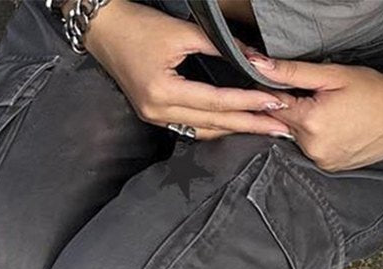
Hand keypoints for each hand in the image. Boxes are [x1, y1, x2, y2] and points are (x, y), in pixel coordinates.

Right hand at [82, 0, 290, 139]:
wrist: (103, 29)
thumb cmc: (137, 25)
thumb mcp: (182, 31)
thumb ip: (220, 46)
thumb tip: (254, 59)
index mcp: (163, 92)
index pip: (216, 102)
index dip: (248, 103)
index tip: (276, 103)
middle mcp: (158, 112)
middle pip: (212, 124)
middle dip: (248, 125)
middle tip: (279, 128)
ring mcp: (154, 117)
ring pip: (202, 131)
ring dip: (233, 130)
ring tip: (262, 128)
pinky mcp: (153, 114)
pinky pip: (190, 127)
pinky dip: (214, 126)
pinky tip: (233, 125)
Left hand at [249, 55, 382, 170]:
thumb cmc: (371, 91)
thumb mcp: (332, 75)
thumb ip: (293, 74)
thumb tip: (260, 67)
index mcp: (309, 122)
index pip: (274, 108)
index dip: (277, 96)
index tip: (289, 89)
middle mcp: (311, 147)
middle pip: (285, 126)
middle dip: (295, 112)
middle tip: (319, 101)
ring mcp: (321, 160)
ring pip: (298, 140)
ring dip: (305, 128)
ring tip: (330, 116)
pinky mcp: (329, 168)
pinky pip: (312, 152)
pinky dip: (316, 141)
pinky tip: (334, 130)